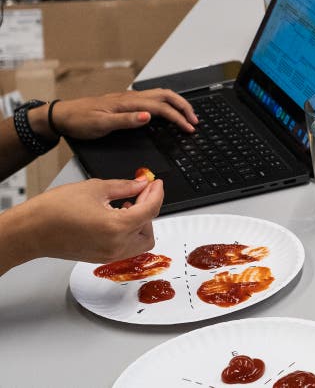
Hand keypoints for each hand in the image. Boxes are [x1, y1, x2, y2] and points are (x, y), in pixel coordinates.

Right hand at [14, 178, 163, 263]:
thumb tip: (141, 184)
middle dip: (149, 211)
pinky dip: (128, 233)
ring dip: (140, 224)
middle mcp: (116, 245)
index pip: (151, 209)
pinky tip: (115, 216)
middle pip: (150, 230)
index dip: (156, 193)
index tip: (155, 183)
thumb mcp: (95, 188)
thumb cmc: (54, 210)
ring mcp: (108, 255)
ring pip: (140, 242)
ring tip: (125, 206)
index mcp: (118, 227)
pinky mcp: (100, 258)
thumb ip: (124, 187)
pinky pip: (125, 247)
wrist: (30, 230)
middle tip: (140, 194)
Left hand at [52, 89, 197, 138]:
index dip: (178, 117)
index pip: (161, 107)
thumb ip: (126, 120)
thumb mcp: (101, 124)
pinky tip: (168, 112)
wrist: (63, 116)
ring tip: (187, 115)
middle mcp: (132, 97)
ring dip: (177, 104)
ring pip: (161, 95)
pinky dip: (167, 104)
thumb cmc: (80, 121)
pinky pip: (153, 99)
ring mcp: (130, 98)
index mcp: (128, 102)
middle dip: (184, 107)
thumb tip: (148, 116)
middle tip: (195, 120)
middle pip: (166, 95)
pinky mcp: (127, 102)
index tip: (188, 128)